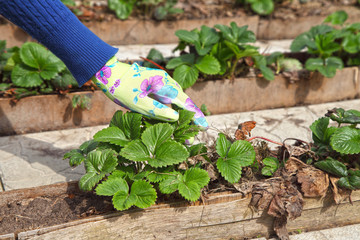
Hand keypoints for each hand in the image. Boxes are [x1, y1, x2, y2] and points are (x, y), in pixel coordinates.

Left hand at [92, 56, 207, 127]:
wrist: (108, 73)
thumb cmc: (121, 88)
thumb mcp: (138, 103)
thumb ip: (158, 111)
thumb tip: (177, 118)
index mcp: (164, 83)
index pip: (184, 102)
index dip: (195, 115)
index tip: (203, 126)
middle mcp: (166, 82)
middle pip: (183, 102)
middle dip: (191, 118)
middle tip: (196, 134)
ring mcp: (161, 84)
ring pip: (176, 102)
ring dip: (182, 116)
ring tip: (186, 133)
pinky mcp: (156, 88)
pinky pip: (168, 101)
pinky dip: (172, 112)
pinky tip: (174, 122)